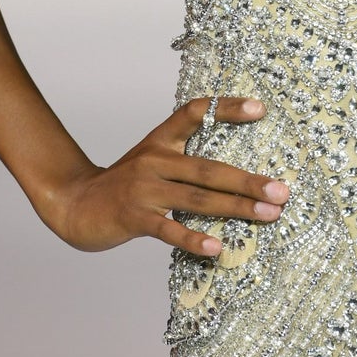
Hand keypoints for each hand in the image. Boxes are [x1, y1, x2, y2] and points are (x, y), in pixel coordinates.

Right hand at [44, 95, 288, 254]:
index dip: (227, 107)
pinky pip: (169, 229)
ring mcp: (144, 189)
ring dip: (237, 208)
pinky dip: (194, 240)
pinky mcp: (133, 217)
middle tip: (282, 191)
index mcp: (160, 140)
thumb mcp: (152, 161)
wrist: (74, 204)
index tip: (260, 108)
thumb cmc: (125, 186)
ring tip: (268, 216)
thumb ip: (187, 161)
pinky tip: (217, 249)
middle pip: (209, 168)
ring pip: (197, 198)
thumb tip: (238, 175)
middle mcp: (154, 159)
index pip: (195, 112)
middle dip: (249, 181)